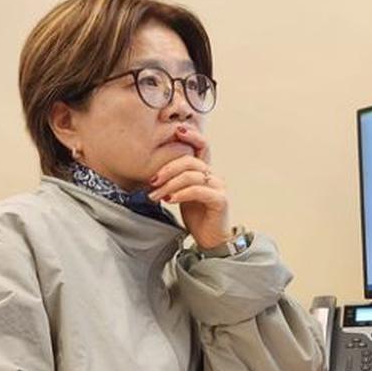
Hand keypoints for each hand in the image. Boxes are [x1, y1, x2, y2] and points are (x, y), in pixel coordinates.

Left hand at [148, 126, 230, 248]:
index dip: (191, 135)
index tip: (175, 131)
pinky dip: (181, 193)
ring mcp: (218, 187)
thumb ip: (174, 181)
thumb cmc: (196, 217)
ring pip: (191, 176)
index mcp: (205, 171)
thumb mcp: (181, 194)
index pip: (201, 146)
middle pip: (190, 161)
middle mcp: (214, 176)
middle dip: (167, 169)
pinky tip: (169, 200)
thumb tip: (152, 172)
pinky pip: (198, 190)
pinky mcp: (220, 200)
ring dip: (169, 185)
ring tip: (156, 195)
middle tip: (152, 181)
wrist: (210, 240)